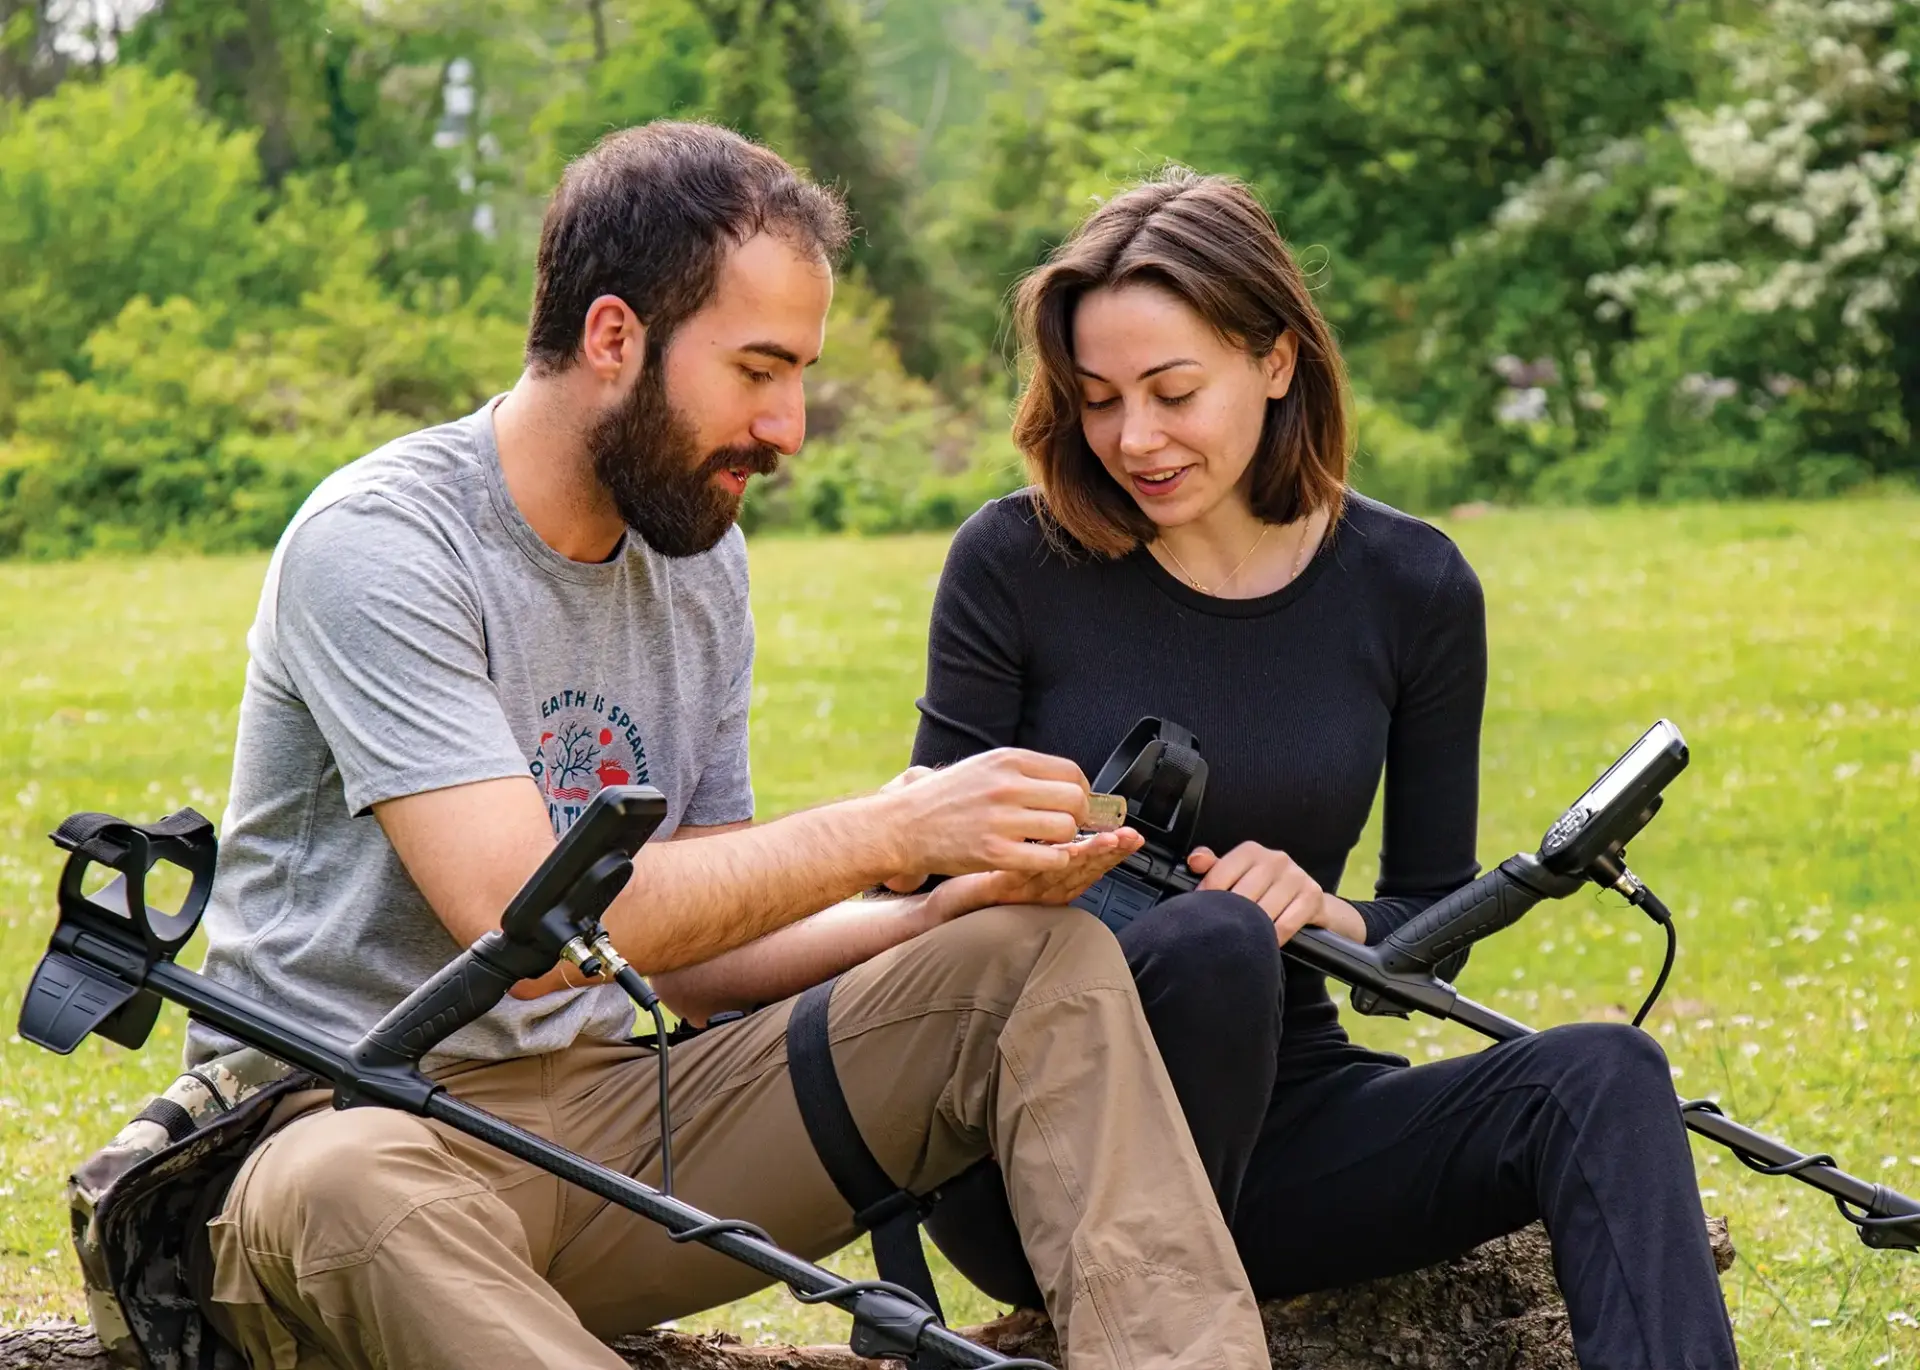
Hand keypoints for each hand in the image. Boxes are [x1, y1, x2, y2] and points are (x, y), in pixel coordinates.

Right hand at [881, 748, 1096, 876]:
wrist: (902, 826)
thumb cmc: (942, 800)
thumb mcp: (983, 768)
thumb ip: (1022, 773)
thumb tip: (1066, 784)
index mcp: (1007, 760)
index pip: (1071, 772)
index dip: (1081, 792)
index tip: (1075, 805)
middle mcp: (1007, 785)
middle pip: (1075, 800)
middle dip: (1078, 817)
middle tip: (1067, 828)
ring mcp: (1001, 819)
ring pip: (1066, 829)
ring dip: (1064, 841)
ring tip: (1047, 844)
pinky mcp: (995, 853)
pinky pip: (1049, 858)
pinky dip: (1053, 862)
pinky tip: (1038, 859)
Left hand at [922, 828, 1144, 922]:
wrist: (941, 892)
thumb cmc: (979, 865)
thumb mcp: (1016, 844)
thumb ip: (1042, 830)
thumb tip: (1065, 802)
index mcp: (1051, 872)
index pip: (1089, 858)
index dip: (1112, 848)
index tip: (1132, 833)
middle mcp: (1043, 885)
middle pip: (1085, 867)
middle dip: (1109, 851)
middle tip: (1129, 837)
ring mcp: (1022, 889)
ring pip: (1062, 872)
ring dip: (1088, 856)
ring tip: (1109, 842)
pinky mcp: (1000, 888)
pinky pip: (1030, 873)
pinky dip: (1049, 863)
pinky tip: (1065, 852)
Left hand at [1188, 841, 1366, 945]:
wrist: (1307, 900)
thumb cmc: (1264, 888)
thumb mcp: (1237, 875)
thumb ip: (1213, 868)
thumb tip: (1195, 860)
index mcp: (1251, 851)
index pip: (1220, 874)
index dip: (1207, 897)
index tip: (1202, 914)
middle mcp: (1275, 859)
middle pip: (1241, 896)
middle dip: (1231, 918)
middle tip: (1222, 932)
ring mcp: (1295, 877)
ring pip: (1263, 912)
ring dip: (1252, 930)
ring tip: (1243, 940)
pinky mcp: (1312, 896)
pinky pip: (1285, 924)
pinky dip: (1273, 938)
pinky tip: (1266, 943)